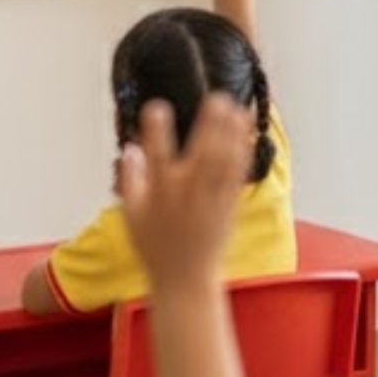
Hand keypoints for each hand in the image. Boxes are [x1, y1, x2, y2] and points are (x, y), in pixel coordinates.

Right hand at [117, 94, 252, 290]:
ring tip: (237, 106)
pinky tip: (248, 131)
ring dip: (232, 132)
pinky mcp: (229, 203)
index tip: (156, 107)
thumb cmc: (156, 248)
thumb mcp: (131, 216)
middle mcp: (188, 193)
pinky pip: (238, 173)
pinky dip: (244, 150)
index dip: (155, 131)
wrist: (185, 279)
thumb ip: (130, 181)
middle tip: (217, 98)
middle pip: (202, 154)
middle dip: (210, 125)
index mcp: (160, 194)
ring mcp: (211, 198)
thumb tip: (130, 150)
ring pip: (224, 161)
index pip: (156, 157)